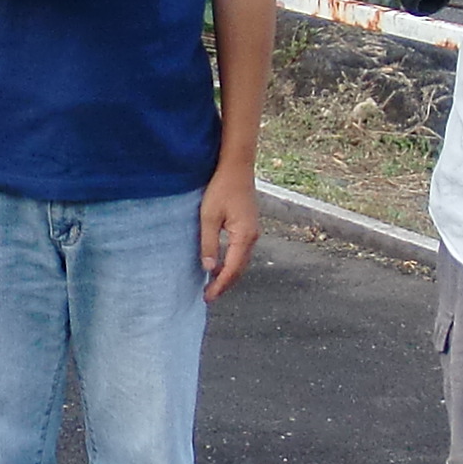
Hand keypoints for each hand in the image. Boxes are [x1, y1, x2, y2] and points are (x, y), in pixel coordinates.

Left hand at [199, 167, 260, 298]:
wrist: (237, 166)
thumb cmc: (222, 188)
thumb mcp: (209, 216)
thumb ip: (209, 243)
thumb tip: (209, 268)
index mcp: (244, 236)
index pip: (232, 269)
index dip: (220, 285)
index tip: (208, 297)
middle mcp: (253, 237)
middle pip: (240, 269)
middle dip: (225, 284)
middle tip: (209, 296)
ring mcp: (254, 231)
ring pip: (243, 261)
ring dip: (229, 274)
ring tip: (214, 284)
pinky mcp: (250, 226)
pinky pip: (243, 251)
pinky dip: (233, 262)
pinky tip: (222, 264)